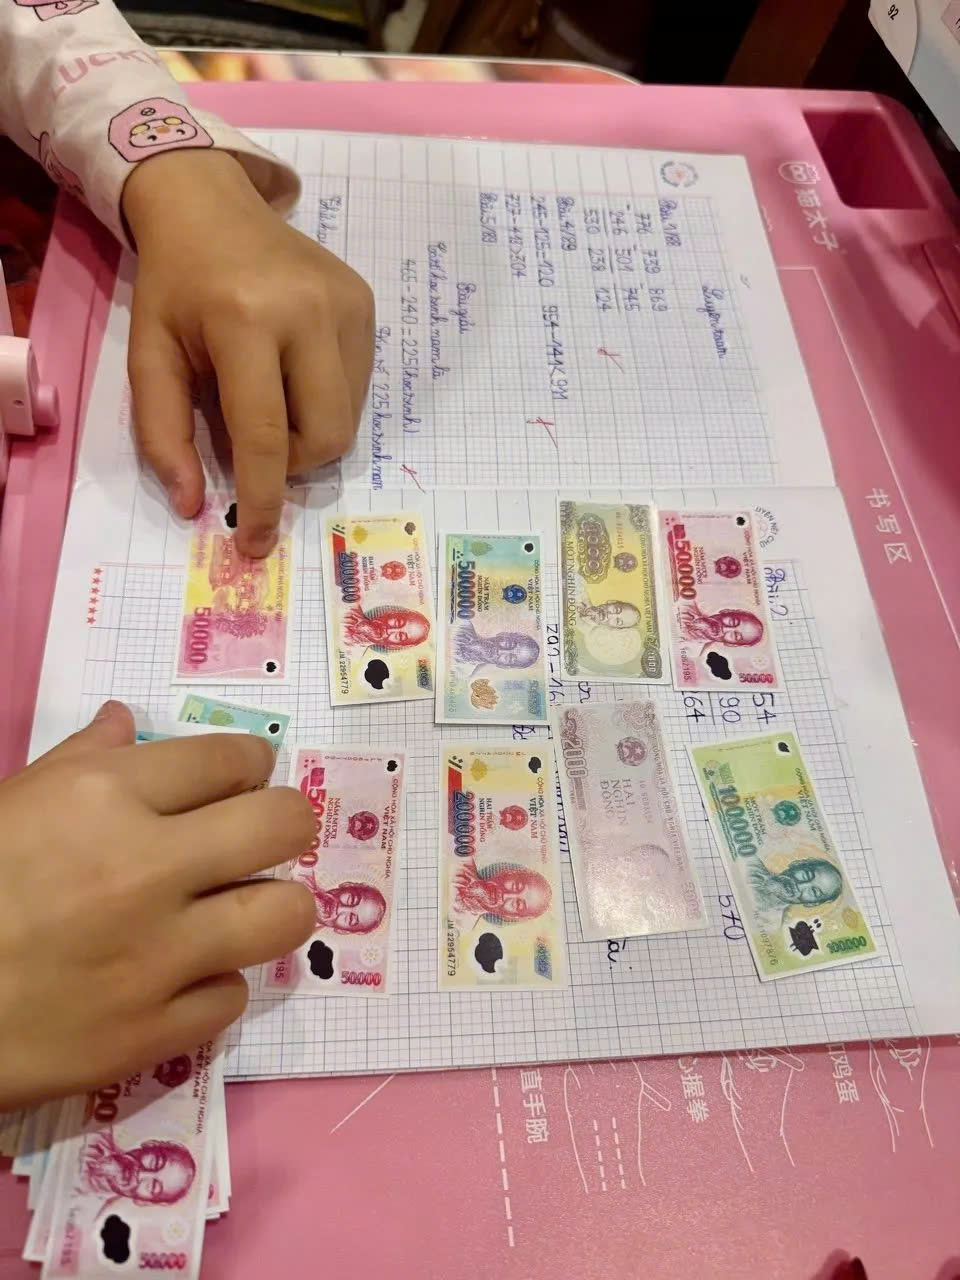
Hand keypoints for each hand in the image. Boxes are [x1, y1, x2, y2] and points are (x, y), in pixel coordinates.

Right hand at [0, 701, 314, 1107]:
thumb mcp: (8, 804)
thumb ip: (77, 759)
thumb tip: (125, 720)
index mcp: (104, 797)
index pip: (231, 758)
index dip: (249, 765)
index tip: (245, 780)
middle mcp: (145, 869)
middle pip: (283, 824)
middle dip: (286, 823)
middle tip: (264, 836)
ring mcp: (156, 957)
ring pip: (285, 915)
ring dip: (271, 907)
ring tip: (242, 908)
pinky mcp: (151, 1034)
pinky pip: (231, 998)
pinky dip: (212, 986)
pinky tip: (181, 978)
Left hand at [122, 149, 373, 556]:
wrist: (209, 204)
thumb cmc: (175, 287)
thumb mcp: (149, 356)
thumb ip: (162, 432)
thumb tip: (192, 506)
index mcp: (245, 319)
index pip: (264, 434)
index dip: (262, 498)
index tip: (256, 543)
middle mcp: (308, 310)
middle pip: (326, 436)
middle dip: (293, 463)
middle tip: (257, 444)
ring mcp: (346, 304)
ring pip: (349, 418)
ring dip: (309, 433)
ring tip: (272, 395)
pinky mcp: (366, 303)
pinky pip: (359, 388)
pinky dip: (325, 400)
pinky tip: (295, 368)